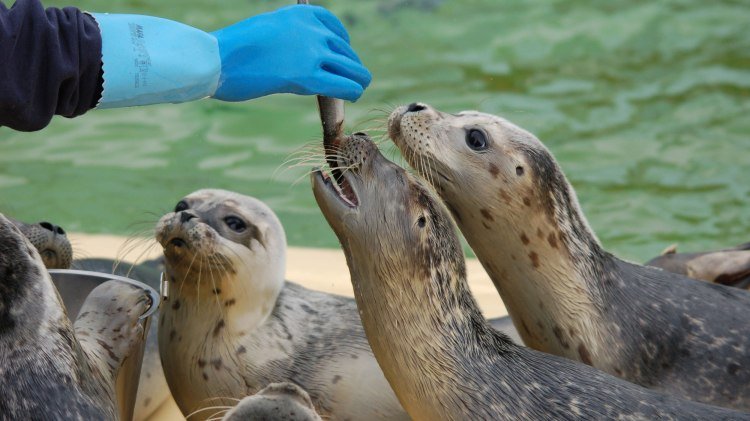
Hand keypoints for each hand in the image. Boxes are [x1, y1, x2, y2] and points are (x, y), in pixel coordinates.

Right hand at [211, 5, 370, 101]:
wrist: (217, 59)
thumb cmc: (233, 49)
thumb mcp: (267, 29)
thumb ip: (289, 36)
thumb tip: (301, 54)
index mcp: (301, 13)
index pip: (335, 27)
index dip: (343, 44)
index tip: (343, 55)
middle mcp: (311, 30)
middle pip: (345, 49)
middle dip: (350, 64)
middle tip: (351, 77)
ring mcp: (312, 53)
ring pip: (351, 67)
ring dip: (357, 78)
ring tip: (358, 88)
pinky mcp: (308, 77)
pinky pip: (344, 84)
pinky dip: (353, 91)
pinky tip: (354, 96)